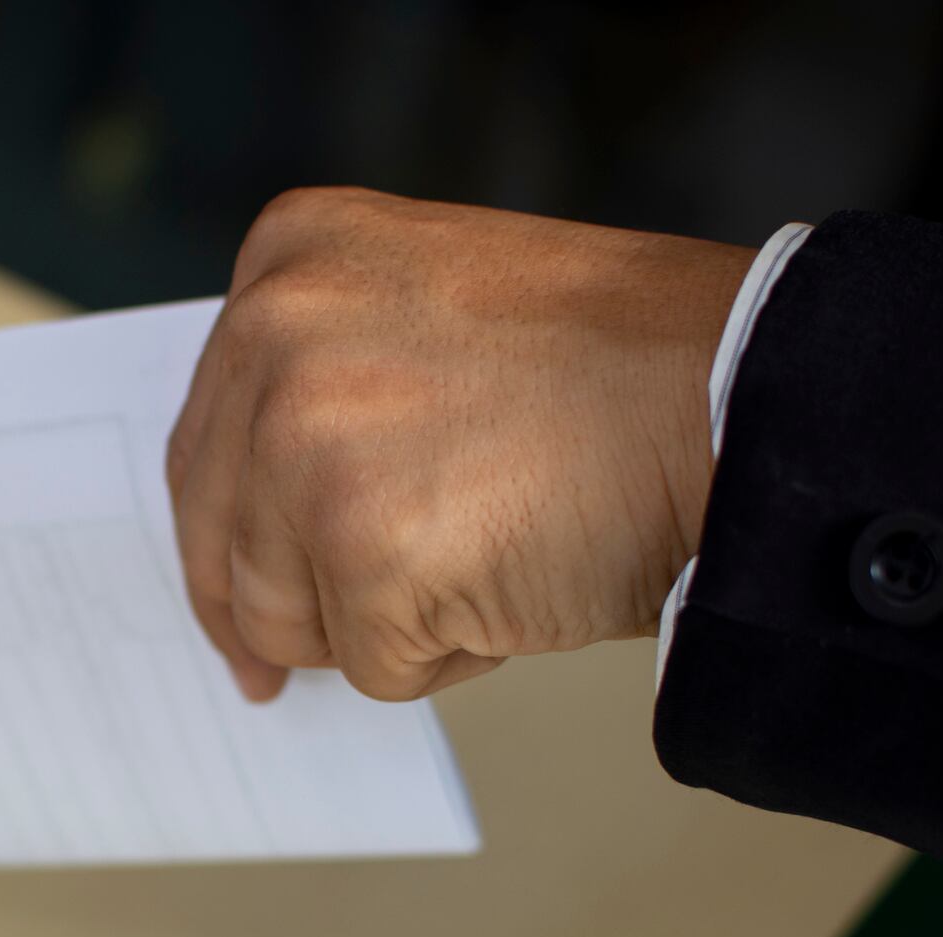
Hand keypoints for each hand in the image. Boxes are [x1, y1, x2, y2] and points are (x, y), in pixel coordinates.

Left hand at [165, 187, 754, 701]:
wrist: (739, 395)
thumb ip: (325, 384)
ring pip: (284, 614)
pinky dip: (444, 656)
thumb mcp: (427, 314)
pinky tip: (513, 582)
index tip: (233, 600)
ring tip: (486, 553)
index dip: (224, 538)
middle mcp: (276, 335)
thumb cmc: (615, 369)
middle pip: (224, 538)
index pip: (202, 444)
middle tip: (274, 670)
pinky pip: (371, 665)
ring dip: (376, 624)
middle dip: (274, 610)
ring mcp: (311, 441)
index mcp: (286, 261)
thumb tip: (250, 525)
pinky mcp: (366, 547)